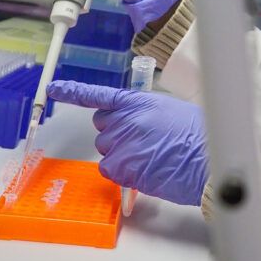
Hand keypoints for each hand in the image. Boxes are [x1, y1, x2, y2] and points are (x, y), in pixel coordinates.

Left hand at [47, 80, 207, 205]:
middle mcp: (126, 119)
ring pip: (105, 148)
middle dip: (115, 132)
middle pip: (102, 125)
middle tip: (140, 141)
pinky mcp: (120, 166)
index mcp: (139, 101)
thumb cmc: (198, 137)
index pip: (99, 95)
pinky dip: (121, 172)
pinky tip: (143, 170)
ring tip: (149, 157)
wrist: (206, 161)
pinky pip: (108, 168)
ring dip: (120, 153)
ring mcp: (121, 142)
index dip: (73, 91)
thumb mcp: (171, 111)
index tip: (54, 88)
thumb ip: (145, 112)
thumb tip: (133, 123)